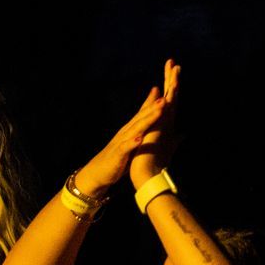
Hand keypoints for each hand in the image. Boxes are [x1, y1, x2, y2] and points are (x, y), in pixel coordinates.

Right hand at [71, 59, 179, 196]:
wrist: (98, 172)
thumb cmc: (119, 159)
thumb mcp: (133, 145)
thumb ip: (144, 135)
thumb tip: (158, 129)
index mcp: (131, 130)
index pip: (143, 114)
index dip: (154, 103)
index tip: (166, 92)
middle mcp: (126, 132)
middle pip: (141, 118)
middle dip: (153, 107)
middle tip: (165, 97)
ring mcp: (121, 142)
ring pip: (136, 129)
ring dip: (147, 120)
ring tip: (158, 112)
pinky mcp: (117, 155)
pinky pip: (125, 148)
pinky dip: (132, 142)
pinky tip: (139, 138)